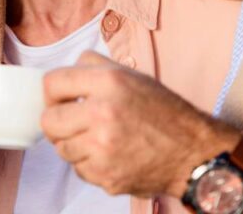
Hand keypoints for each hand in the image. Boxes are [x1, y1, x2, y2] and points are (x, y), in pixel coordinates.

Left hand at [41, 51, 238, 197]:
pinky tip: (110, 156)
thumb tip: (59, 76)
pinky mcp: (106, 176)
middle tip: (73, 123)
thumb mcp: (131, 75)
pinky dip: (89, 165)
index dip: (52, 92)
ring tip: (99, 139)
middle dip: (58, 122)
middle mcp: (103, 113)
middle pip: (49, 120)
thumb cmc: (163, 112)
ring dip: (74, 145)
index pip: (52, 83)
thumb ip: (92, 67)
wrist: (193, 152)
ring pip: (61, 148)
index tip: (60, 100)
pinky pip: (79, 169)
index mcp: (109, 82)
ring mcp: (103, 148)